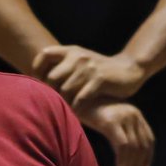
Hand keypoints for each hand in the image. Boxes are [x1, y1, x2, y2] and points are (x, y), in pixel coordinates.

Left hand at [32, 45, 146, 107]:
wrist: (129, 69)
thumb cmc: (100, 72)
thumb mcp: (82, 63)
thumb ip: (64, 68)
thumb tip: (39, 81)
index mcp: (71, 51)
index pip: (44, 54)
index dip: (36, 69)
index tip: (38, 84)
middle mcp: (78, 57)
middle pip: (52, 77)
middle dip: (51, 93)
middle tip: (53, 105)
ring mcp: (89, 68)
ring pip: (65, 89)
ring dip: (63, 103)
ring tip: (63, 112)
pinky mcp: (100, 80)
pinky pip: (80, 97)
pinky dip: (76, 108)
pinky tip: (76, 114)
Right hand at [76, 100, 154, 165]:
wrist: (77, 101)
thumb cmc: (92, 113)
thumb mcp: (112, 122)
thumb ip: (122, 134)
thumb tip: (130, 158)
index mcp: (136, 114)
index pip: (149, 139)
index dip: (148, 157)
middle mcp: (133, 114)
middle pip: (143, 145)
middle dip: (137, 164)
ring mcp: (123, 117)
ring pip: (133, 148)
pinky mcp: (112, 122)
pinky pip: (122, 147)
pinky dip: (122, 162)